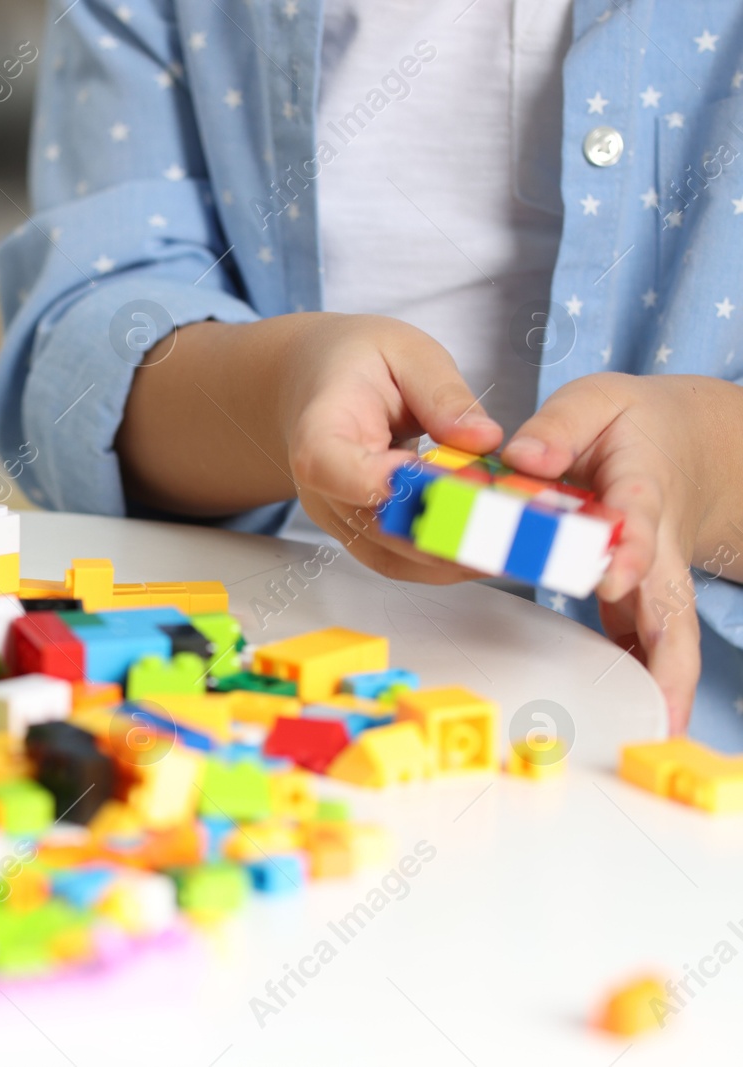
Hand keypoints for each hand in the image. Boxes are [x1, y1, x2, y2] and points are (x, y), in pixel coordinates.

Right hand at [277, 314, 504, 582]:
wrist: (315, 384)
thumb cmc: (358, 362)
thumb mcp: (406, 352)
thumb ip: (444, 394)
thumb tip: (484, 440)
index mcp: (320, 429)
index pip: (332, 467)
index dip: (383, 483)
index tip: (445, 484)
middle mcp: (320, 486)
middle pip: (375, 525)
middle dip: (449, 530)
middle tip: (515, 526)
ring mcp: (337, 517)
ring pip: (393, 556)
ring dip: (456, 557)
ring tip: (516, 545)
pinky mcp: (359, 534)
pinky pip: (401, 562)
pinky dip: (448, 562)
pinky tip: (491, 548)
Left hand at [502, 373, 708, 729]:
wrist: (686, 441)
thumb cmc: (632, 423)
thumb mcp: (595, 401)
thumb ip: (559, 426)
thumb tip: (521, 458)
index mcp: (639, 490)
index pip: (638, 525)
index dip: (627, 551)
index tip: (610, 577)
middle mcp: (654, 545)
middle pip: (672, 606)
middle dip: (667, 657)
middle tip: (661, 708)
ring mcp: (652, 577)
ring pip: (669, 637)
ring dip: (665, 686)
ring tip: (656, 738)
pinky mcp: (640, 595)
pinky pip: (647, 643)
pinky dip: (644, 680)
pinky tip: (636, 722)